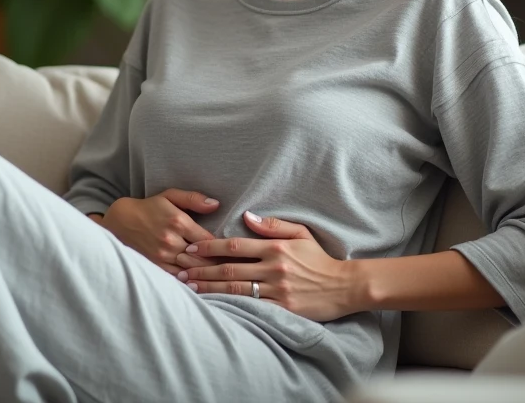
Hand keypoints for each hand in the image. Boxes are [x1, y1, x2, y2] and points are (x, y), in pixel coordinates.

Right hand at [102, 189, 226, 276]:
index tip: (234, 252)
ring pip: (191, 270)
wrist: (120, 221)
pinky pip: (176, 278)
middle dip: (218, 264)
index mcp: (179, 222)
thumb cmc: (149, 207)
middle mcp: (171, 241)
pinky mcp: (155, 266)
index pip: (209, 240)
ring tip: (222, 279)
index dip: (223, 248)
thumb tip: (216, 204)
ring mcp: (162, 256)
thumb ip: (194, 199)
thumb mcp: (170, 196)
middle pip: (202, 258)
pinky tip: (200, 284)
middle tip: (234, 270)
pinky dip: (189, 281)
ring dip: (206, 275)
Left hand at [174, 211, 357, 322]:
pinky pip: (249, 306)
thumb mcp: (301, 234)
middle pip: (229, 268)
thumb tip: (247, 216)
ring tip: (189, 287)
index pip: (235, 245)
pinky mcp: (280, 308)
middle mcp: (273, 268)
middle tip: (180, 270)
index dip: (210, 247)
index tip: (192, 249)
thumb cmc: (320, 259)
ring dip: (209, 288)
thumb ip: (273, 225)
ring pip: (234, 288)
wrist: (343, 286)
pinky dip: (229, 305)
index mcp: (275, 248)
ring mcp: (276, 289)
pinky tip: (214, 305)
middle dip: (201, 269)